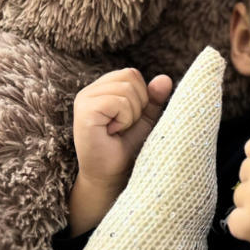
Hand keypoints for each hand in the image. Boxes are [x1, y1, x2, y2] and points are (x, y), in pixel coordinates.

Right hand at [69, 68, 172, 235]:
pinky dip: (124, 119)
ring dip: (131, 114)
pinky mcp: (84, 111)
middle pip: (130, 77)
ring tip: (117, 130)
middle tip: (123, 126)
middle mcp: (89, 91)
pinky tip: (112, 132)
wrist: (112, 175)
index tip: (129, 119)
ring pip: (126, 89)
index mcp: (101, 88)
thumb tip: (165, 78)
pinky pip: (118, 102)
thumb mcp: (146, 119)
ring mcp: (84, 100)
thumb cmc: (127, 147)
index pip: (132, 73)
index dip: (141, 96)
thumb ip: (154, 98)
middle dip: (138, 104)